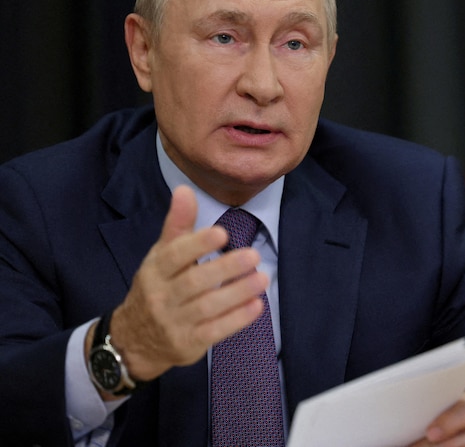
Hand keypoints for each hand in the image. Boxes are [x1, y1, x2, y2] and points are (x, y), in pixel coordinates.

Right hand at [95, 185, 267, 383]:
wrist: (133, 340)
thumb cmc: (157, 287)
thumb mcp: (161, 255)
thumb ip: (178, 225)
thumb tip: (184, 189)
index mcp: (155, 270)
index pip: (174, 255)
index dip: (197, 244)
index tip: (222, 233)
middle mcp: (162, 296)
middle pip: (195, 281)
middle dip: (226, 268)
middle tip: (253, 254)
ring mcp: (175, 322)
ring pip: (208, 307)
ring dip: (238, 292)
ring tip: (262, 278)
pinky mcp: (188, 343)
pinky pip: (214, 332)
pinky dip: (237, 319)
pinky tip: (257, 306)